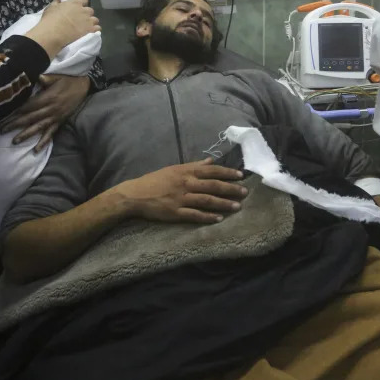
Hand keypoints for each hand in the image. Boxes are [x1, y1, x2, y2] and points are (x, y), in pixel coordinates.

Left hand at [1, 74, 90, 151]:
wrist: (84, 87)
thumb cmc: (68, 80)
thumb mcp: (57, 77)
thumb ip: (47, 79)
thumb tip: (37, 77)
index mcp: (48, 98)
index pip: (30, 106)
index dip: (18, 111)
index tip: (6, 115)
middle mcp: (51, 109)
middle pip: (31, 118)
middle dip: (16, 124)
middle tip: (3, 130)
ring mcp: (55, 117)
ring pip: (38, 127)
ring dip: (26, 135)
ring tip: (15, 141)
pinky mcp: (60, 122)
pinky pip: (51, 133)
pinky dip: (44, 142)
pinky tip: (36, 150)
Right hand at [26, 0, 99, 58]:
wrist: (52, 34)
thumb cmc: (50, 19)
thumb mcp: (51, 8)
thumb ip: (56, 2)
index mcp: (75, 2)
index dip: (81, 3)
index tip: (78, 7)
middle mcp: (84, 10)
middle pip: (90, 10)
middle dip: (86, 14)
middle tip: (80, 19)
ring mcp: (88, 20)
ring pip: (95, 20)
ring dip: (91, 22)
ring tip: (85, 27)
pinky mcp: (90, 30)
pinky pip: (97, 28)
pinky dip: (95, 30)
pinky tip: (90, 32)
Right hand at [116, 158, 247, 223]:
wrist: (135, 194)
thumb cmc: (155, 180)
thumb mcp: (175, 168)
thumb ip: (194, 165)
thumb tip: (210, 160)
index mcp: (186, 171)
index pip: (211, 170)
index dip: (227, 173)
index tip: (241, 176)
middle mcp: (186, 183)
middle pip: (213, 185)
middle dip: (231, 188)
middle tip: (245, 192)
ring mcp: (181, 198)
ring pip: (207, 200)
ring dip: (223, 203)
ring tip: (237, 206)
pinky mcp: (175, 212)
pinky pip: (194, 215)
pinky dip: (207, 217)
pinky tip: (218, 219)